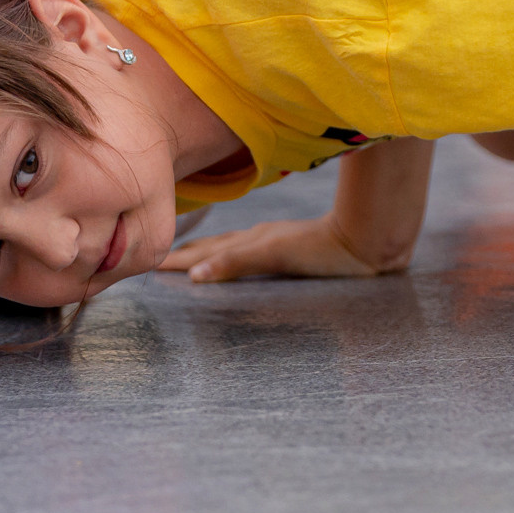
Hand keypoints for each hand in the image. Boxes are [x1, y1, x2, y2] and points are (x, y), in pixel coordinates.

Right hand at [162, 212, 395, 282]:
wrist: (365, 239)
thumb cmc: (323, 249)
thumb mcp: (274, 255)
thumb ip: (236, 263)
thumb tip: (194, 274)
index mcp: (250, 241)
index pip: (204, 250)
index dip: (177, 258)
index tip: (148, 261)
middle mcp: (257, 238)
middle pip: (212, 244)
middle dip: (183, 251)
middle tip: (154, 257)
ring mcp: (272, 240)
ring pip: (228, 245)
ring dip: (203, 251)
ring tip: (185, 255)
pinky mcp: (289, 247)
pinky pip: (246, 250)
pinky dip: (228, 253)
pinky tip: (235, 256)